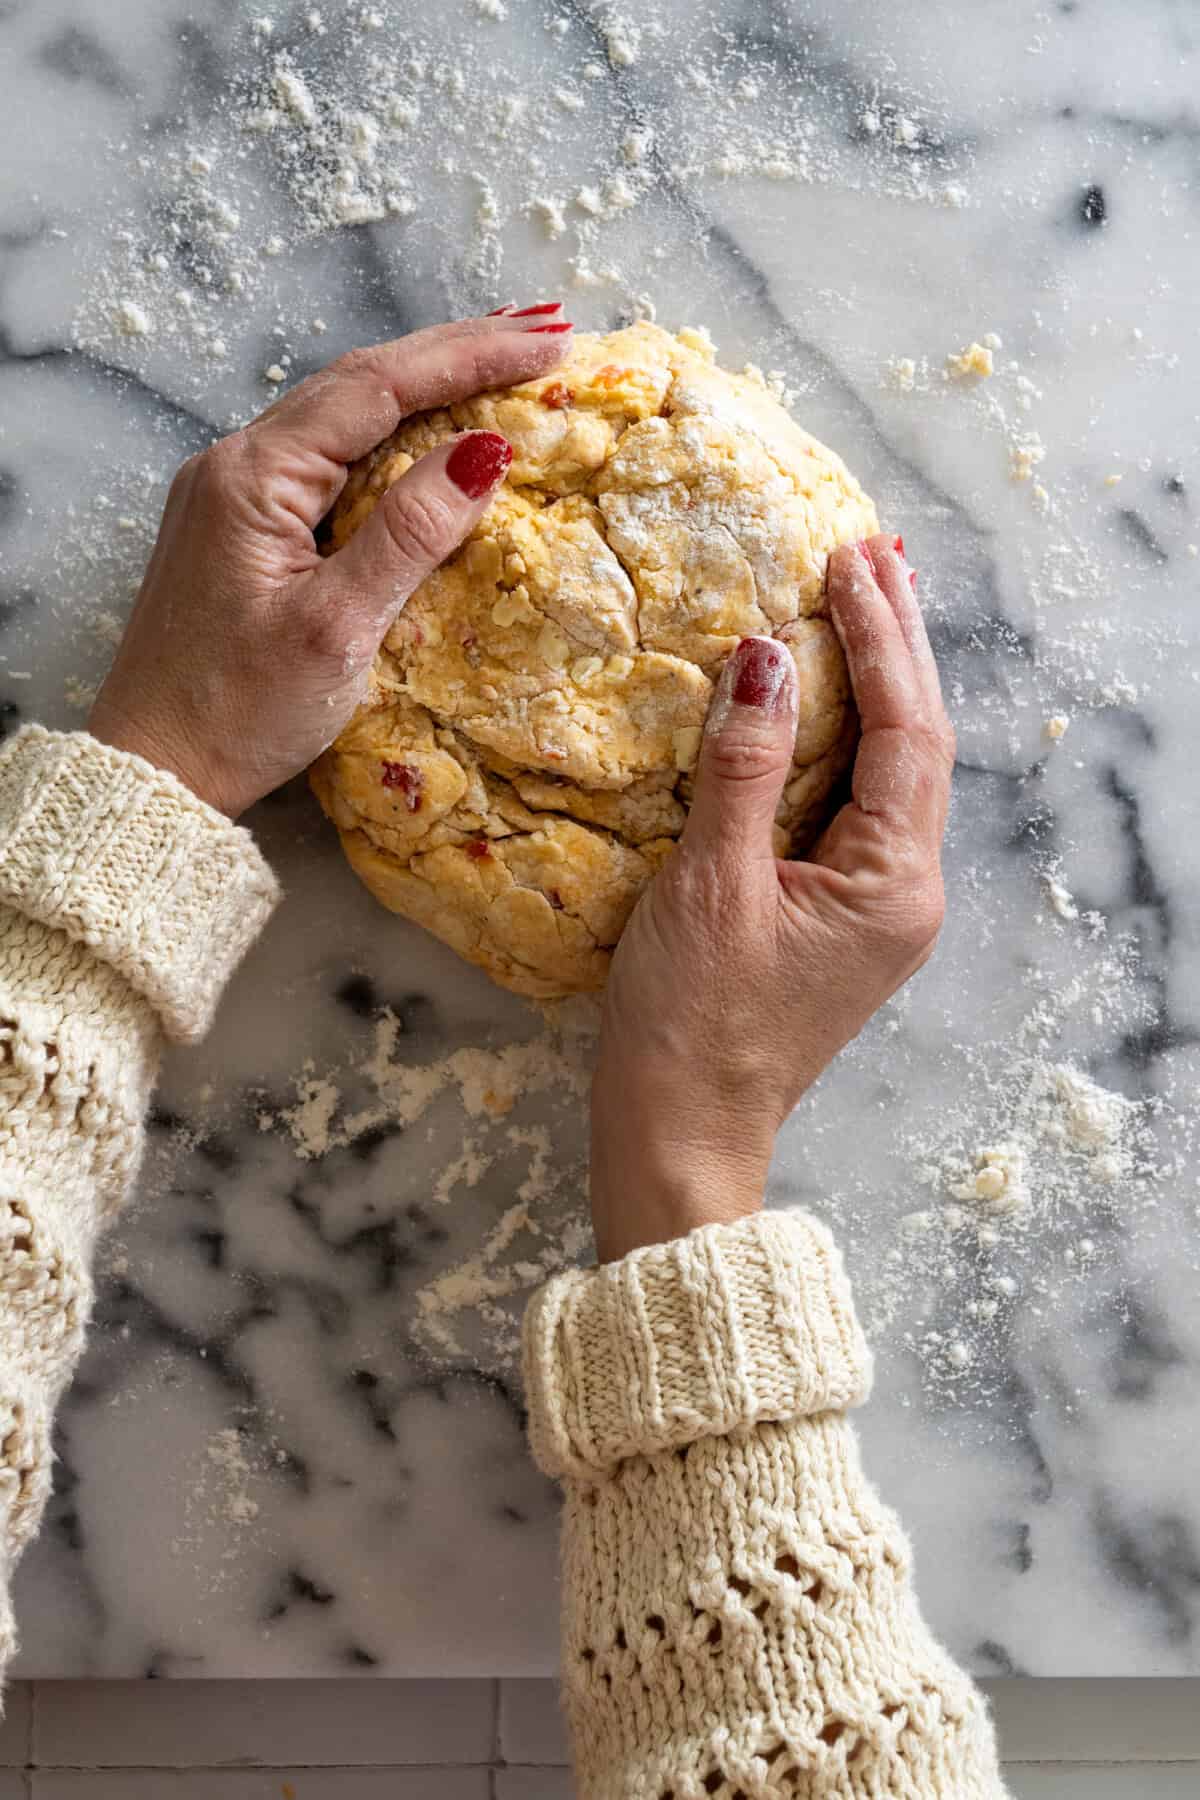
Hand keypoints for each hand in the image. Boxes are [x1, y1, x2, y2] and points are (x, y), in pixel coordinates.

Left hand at [89, 307, 573, 817]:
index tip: (548, 344)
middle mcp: (235, 464)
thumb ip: (408, 536)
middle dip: (453, 351)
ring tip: (501, 359)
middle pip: (358, 382)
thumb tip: (484, 453)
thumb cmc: (238, 712)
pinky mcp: (239, 525)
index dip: (467, 358)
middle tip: (544, 331)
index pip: (377, 388)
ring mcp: (232, 492)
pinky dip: (389, 431)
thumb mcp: (337, 630)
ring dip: (423, 382)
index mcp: (253, 477)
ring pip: (341, 412)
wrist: (155, 769)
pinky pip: (325, 454)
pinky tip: (428, 428)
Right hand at [590, 534, 955, 1262]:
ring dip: (880, 680)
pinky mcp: (842, 913)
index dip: (882, 639)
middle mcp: (907, 889)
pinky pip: (859, 800)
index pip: (906, 731)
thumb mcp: (711, 886)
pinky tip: (826, 695)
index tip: (851, 560)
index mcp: (893, 883)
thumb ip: (745, 768)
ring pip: (894, 768)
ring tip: (867, 595)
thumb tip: (768, 656)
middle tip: (877, 552)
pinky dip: (847, 734)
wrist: (681, 1131)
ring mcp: (879, 904)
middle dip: (899, 642)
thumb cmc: (691, 1024)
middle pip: (919, 741)